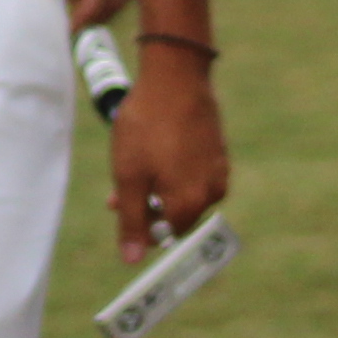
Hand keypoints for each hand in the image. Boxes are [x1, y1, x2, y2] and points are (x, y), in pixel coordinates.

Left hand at [107, 61, 228, 258]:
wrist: (175, 77)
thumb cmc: (147, 127)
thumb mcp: (129, 177)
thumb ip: (131, 221)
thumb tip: (132, 260)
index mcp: (190, 204)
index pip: (165, 235)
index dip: (140, 225)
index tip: (121, 207)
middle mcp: (212, 193)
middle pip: (176, 214)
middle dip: (147, 205)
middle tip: (119, 188)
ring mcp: (218, 170)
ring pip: (183, 191)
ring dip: (157, 186)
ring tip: (132, 164)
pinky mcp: (218, 151)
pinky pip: (193, 172)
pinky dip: (172, 169)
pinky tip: (154, 151)